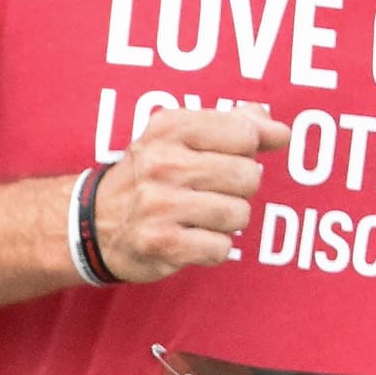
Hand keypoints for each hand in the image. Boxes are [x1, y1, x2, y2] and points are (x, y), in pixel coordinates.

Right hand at [89, 98, 290, 283]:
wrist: (94, 224)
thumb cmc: (152, 176)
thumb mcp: (182, 137)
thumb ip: (235, 126)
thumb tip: (281, 131)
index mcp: (170, 127)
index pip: (245, 134)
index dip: (245, 151)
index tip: (223, 158)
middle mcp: (163, 162)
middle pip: (248, 176)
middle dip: (239, 190)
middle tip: (209, 192)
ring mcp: (161, 204)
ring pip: (239, 214)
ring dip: (227, 221)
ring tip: (199, 217)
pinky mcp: (162, 243)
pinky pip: (222, 248)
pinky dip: (213, 249)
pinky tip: (191, 239)